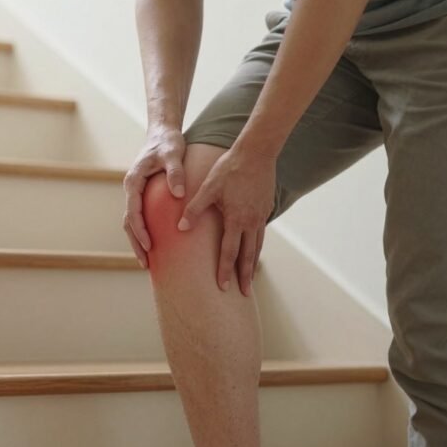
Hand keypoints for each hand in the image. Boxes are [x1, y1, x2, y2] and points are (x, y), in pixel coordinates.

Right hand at [122, 126, 186, 268]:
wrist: (163, 132)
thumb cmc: (167, 142)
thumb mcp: (173, 154)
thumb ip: (175, 173)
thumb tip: (178, 194)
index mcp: (134, 181)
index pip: (133, 211)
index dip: (140, 230)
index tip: (149, 246)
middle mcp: (132, 188)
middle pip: (128, 221)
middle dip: (136, 243)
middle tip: (145, 263)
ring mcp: (136, 192)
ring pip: (131, 221)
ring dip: (138, 241)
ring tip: (147, 261)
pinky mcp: (143, 194)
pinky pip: (140, 216)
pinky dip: (144, 232)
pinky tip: (155, 245)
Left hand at [177, 142, 276, 295]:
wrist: (257, 153)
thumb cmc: (229, 168)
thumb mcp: (208, 188)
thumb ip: (195, 209)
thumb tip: (180, 228)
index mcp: (237, 219)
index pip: (230, 252)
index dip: (226, 270)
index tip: (223, 287)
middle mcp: (252, 221)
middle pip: (248, 255)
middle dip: (245, 276)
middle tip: (244, 293)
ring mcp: (261, 215)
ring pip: (258, 245)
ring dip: (253, 263)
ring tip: (250, 277)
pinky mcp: (266, 208)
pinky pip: (262, 232)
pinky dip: (258, 245)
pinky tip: (254, 248)